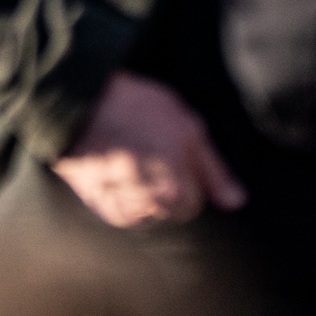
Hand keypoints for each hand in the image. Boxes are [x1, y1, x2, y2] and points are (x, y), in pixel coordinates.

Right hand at [52, 71, 246, 228]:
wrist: (79, 103)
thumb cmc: (137, 109)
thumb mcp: (188, 129)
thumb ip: (214, 171)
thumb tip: (236, 202)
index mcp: (175, 196)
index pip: (193, 201)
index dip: (186, 172)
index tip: (170, 147)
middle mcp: (147, 212)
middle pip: (169, 209)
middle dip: (165, 185)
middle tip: (149, 147)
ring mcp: (118, 211)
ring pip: (145, 209)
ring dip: (143, 189)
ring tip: (129, 153)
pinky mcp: (96, 207)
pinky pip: (121, 206)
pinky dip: (121, 190)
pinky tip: (113, 163)